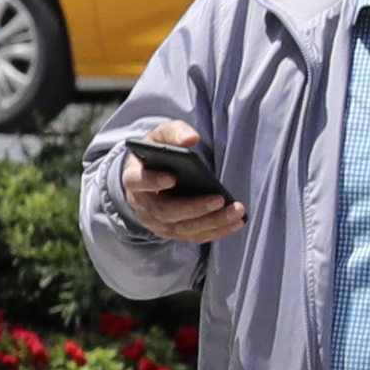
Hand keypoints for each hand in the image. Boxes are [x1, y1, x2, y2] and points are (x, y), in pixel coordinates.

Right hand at [119, 123, 244, 243]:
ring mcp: (156, 221)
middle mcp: (142, 203)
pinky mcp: (172, 231)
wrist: (153, 174)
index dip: (152, 181)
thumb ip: (173, 133)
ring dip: (211, 222)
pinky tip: (236, 222)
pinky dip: (216, 231)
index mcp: (133, 177)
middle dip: (193, 207)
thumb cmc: (158, 154)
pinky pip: (194, 236)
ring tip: (236, 212)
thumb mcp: (161, 136)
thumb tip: (190, 138)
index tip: (172, 177)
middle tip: (219, 199)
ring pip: (182, 228)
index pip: (137, 181)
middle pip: (164, 211)